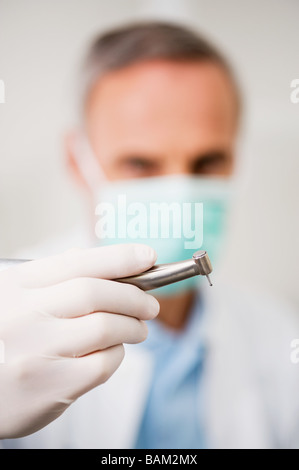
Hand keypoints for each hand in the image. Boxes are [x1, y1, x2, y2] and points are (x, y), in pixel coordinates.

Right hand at [0, 244, 158, 437]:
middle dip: (134, 296)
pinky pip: (102, 364)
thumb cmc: (9, 339)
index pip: (77, 263)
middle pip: (95, 293)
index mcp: (17, 287)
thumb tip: (111, 264)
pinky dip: (117, 355)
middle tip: (150, 305)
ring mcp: (36, 352)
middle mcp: (24, 316)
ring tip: (139, 329)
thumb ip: (58, 279)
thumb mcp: (20, 299)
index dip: (118, 258)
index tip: (147, 256)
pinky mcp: (51, 387)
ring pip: (106, 328)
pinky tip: (111, 352)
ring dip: (133, 326)